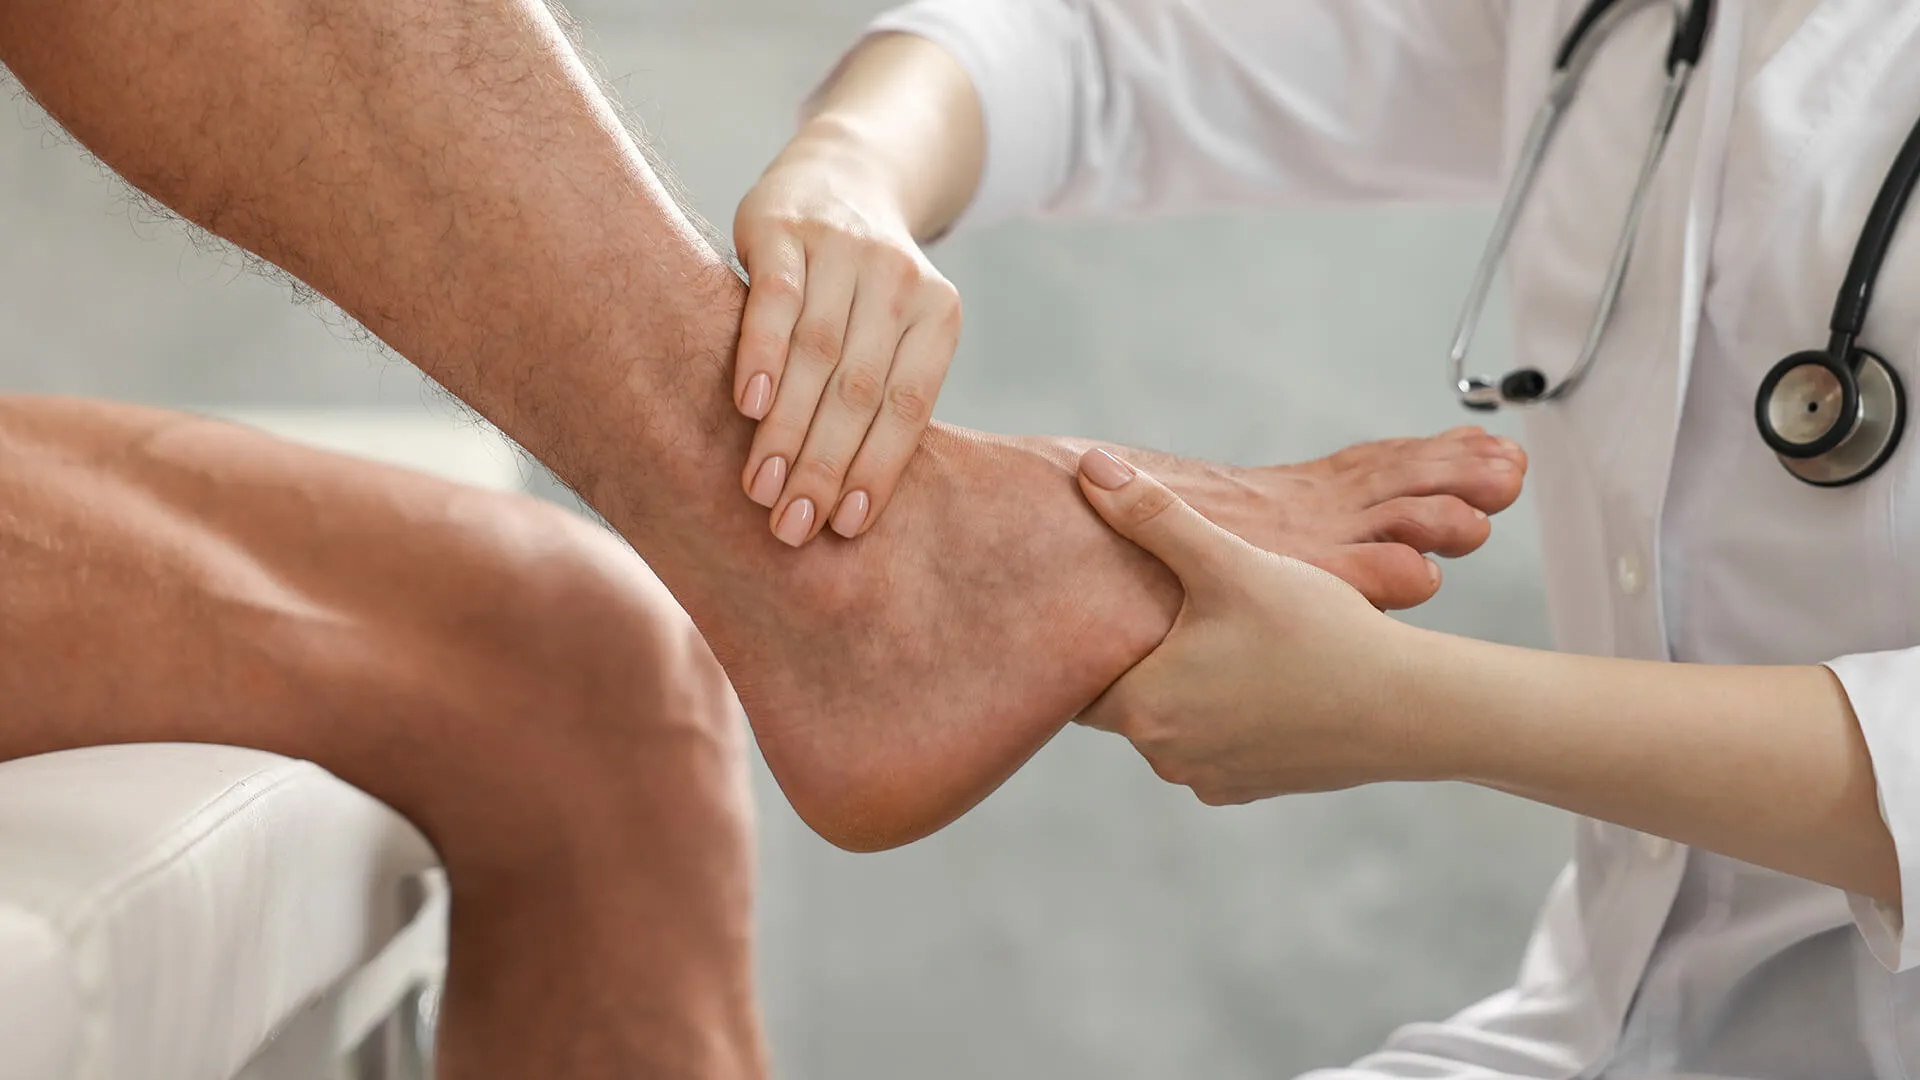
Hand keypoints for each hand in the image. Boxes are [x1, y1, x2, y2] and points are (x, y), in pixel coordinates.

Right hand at [732, 136, 961, 546]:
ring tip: (762, 488)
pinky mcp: (787, 227)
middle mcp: (900, 279)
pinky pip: (777, 298)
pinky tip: (749, 407)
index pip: (908, 407)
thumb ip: (878, 399)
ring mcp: (844, 248)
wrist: (839, 176)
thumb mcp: (892, 332)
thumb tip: (846, 512)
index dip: (878, 470)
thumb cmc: (861, 291)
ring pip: (818, 352)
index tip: (845, 528)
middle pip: (861, 389)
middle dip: (825, 466)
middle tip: (792, 526)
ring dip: (788, 428)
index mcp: (939, 314)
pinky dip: (762, 354)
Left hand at [1074, 448, 1429, 804]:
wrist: (1408, 708)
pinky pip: (1214, 744)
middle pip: (1124, 697)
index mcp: (1142, 707)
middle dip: (1138, 656)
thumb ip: (1153, 516)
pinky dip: (1225, 714)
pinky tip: (1257, 673)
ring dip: (1183, 686)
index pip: (1078, 674)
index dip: (1085, 636)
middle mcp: (1164, 755)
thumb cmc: (1318, 632)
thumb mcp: (1229, 563)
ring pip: (1171, 720)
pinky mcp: (1248, 788)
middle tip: (1161, 607)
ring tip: (1214, 636)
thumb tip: (1091, 467)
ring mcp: (1207, 777)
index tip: (1096, 602)